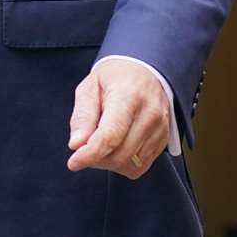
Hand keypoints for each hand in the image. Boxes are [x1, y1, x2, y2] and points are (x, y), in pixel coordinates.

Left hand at [66, 59, 168, 179]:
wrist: (145, 70)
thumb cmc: (114, 78)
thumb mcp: (90, 87)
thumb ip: (82, 116)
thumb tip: (76, 145)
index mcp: (128, 97)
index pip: (110, 136)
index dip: (90, 154)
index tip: (73, 162)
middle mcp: (149, 114)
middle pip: (119, 155)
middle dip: (96, 159)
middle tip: (84, 148)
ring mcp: (159, 129)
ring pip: (130, 164)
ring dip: (108, 163)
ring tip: (100, 144)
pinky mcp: (163, 140)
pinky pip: (140, 166)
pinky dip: (122, 164)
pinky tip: (115, 147)